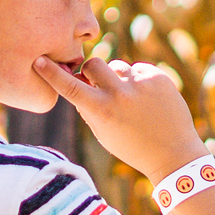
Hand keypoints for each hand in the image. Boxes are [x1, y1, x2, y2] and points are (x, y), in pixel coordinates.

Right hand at [30, 54, 203, 179]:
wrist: (174, 154)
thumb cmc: (133, 147)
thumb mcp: (103, 133)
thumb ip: (88, 107)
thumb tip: (78, 81)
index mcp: (101, 111)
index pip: (69, 87)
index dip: (51, 73)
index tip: (39, 60)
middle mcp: (119, 94)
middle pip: (93, 64)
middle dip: (90, 71)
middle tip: (96, 82)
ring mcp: (140, 83)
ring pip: (117, 66)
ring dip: (118, 79)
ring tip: (131, 101)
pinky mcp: (157, 77)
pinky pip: (138, 70)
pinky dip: (138, 82)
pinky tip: (148, 101)